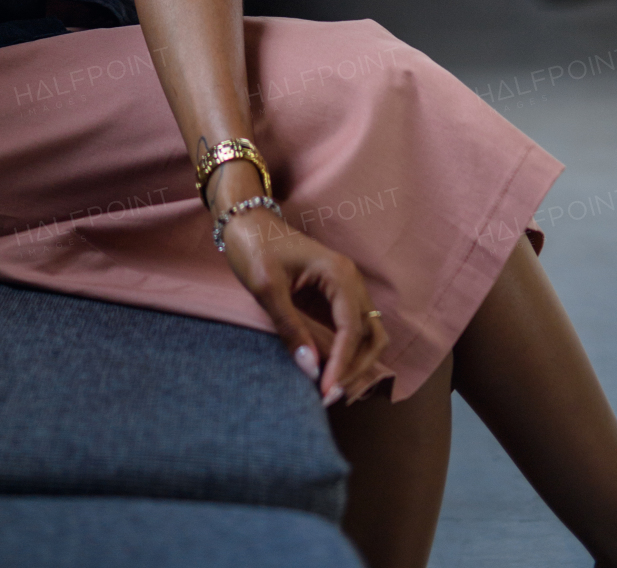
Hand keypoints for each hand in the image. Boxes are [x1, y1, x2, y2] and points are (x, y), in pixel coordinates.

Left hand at [218, 207, 388, 406]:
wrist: (245, 220)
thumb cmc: (254, 247)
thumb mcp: (266, 287)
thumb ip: (289, 327)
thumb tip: (311, 368)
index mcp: (339, 274)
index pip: (351, 330)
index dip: (341, 364)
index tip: (326, 391)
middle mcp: (351, 280)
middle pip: (371, 335)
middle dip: (356, 368)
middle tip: (331, 395)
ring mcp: (347, 286)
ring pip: (368, 334)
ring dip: (357, 363)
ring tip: (333, 387)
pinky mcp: (336, 295)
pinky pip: (354, 328)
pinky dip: (349, 352)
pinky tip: (331, 370)